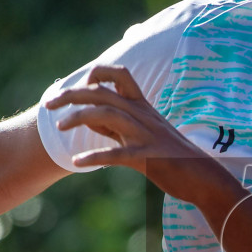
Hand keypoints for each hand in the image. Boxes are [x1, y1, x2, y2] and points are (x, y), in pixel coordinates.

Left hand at [44, 64, 239, 208]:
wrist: (203, 177)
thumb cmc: (172, 156)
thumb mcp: (144, 134)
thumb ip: (118, 125)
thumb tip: (90, 119)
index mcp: (143, 107)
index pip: (119, 74)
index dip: (95, 74)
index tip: (73, 87)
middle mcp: (143, 115)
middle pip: (102, 92)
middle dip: (72, 95)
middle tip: (48, 105)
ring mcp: (145, 135)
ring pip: (106, 114)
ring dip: (78, 118)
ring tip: (58, 128)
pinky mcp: (148, 157)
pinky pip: (117, 154)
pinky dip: (95, 156)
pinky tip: (77, 162)